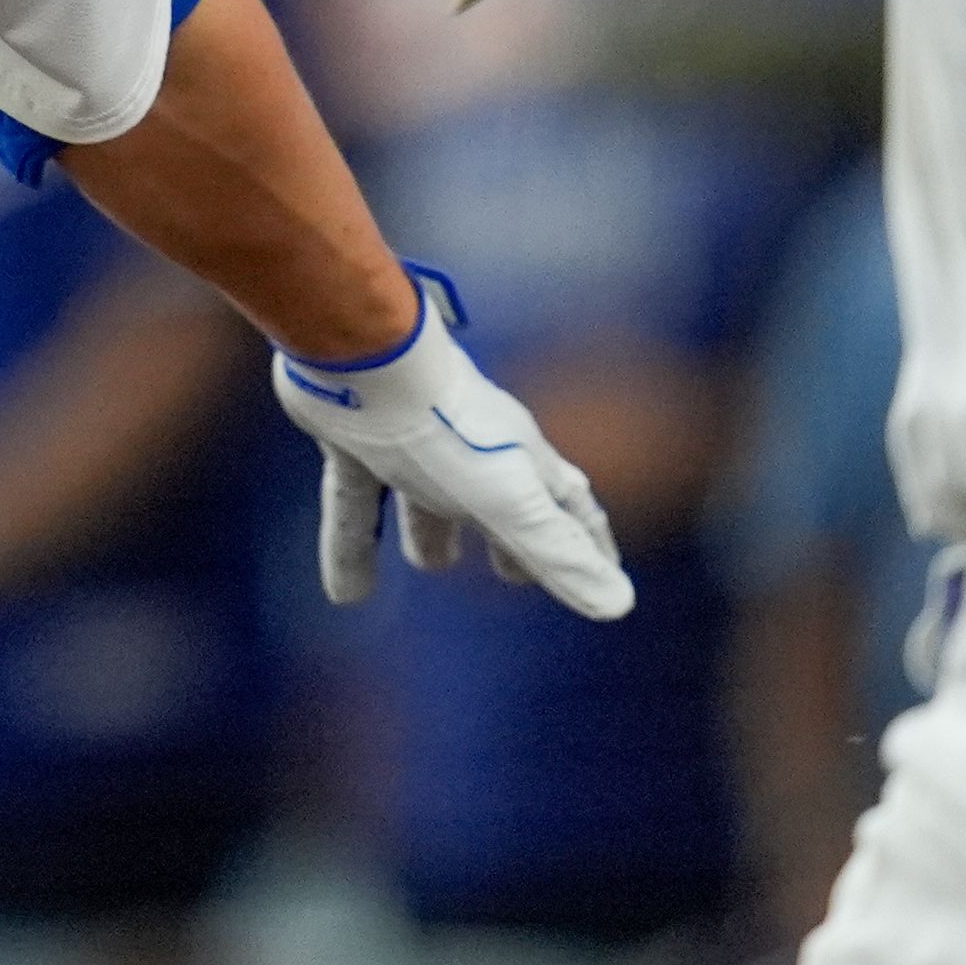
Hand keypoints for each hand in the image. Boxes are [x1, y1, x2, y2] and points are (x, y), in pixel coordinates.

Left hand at [272, 284, 634, 620]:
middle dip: (508, 535)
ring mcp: (411, 441)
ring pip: (423, 498)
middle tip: (510, 574)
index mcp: (519, 462)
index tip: (605, 571)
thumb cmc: (445, 429)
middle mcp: (470, 449)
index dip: (588, 541)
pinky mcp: (355, 440)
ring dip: (428, 534)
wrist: (362, 359)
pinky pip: (355, 502)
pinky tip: (345, 595)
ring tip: (429, 566)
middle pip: (498, 499)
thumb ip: (557, 554)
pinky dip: (352, 547)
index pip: (569, 506)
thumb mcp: (509, 502)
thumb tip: (620, 605)